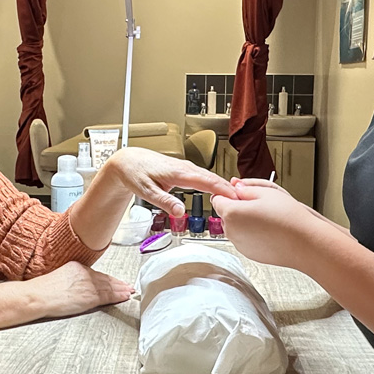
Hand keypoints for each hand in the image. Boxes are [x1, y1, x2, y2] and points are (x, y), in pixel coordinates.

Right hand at [28, 261, 133, 318]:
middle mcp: (85, 273)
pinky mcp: (90, 296)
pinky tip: (125, 296)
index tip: (115, 280)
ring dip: (121, 289)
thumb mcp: (58, 278)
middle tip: (127, 285)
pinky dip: (118, 296)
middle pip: (105, 278)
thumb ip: (70, 280)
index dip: (107, 278)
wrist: (38, 296)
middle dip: (117, 283)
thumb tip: (75, 288)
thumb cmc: (41, 291)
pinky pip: (108, 295)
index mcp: (76, 266)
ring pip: (109, 287)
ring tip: (129, 291)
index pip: (96, 273)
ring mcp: (88, 284)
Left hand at [93, 147, 235, 216]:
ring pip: (209, 176)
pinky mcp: (184, 169)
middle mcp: (185, 167)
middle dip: (230, 188)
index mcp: (178, 172)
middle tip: (245, 202)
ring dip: (224, 185)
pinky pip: (204, 176)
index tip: (237, 198)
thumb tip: (180, 212)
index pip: (207, 181)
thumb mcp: (147, 191)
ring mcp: (185, 167)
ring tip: (238, 198)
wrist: (128, 161)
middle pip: (213, 178)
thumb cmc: (136, 173)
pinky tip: (220, 190)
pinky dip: (215, 183)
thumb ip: (165, 202)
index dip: (224, 189)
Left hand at [212, 178, 316, 267]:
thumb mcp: (266, 192)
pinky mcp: (249, 253)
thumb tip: (235, 186)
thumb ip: (245, 187)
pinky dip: (252, 234)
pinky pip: (244, 239)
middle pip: (225, 214)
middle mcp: (232, 231)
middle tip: (258, 204)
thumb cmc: (289, 218)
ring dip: (244, 221)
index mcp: (232, 213)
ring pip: (235, 227)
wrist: (305, 243)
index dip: (229, 193)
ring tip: (266, 218)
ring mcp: (240, 244)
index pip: (217, 198)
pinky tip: (269, 230)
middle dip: (237, 207)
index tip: (241, 193)